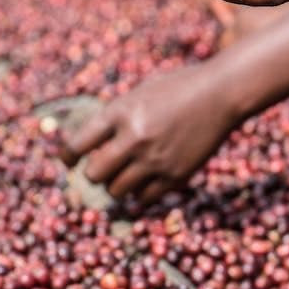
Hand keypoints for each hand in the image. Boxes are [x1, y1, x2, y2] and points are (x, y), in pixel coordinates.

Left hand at [58, 65, 239, 204]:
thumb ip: (113, 120)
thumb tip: (85, 150)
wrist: (221, 92)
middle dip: (93, 174)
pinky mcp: (176, 175)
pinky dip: (140, 193)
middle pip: (94, 174)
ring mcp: (156, 159)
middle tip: (101, 170)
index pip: (77, 145)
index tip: (68, 162)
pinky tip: (145, 181)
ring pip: (116, 191)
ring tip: (125, 174)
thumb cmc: (175, 90)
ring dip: (116, 185)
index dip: (67, 157)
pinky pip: (144, 198)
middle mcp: (134, 137)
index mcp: (119, 113)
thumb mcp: (136, 96)